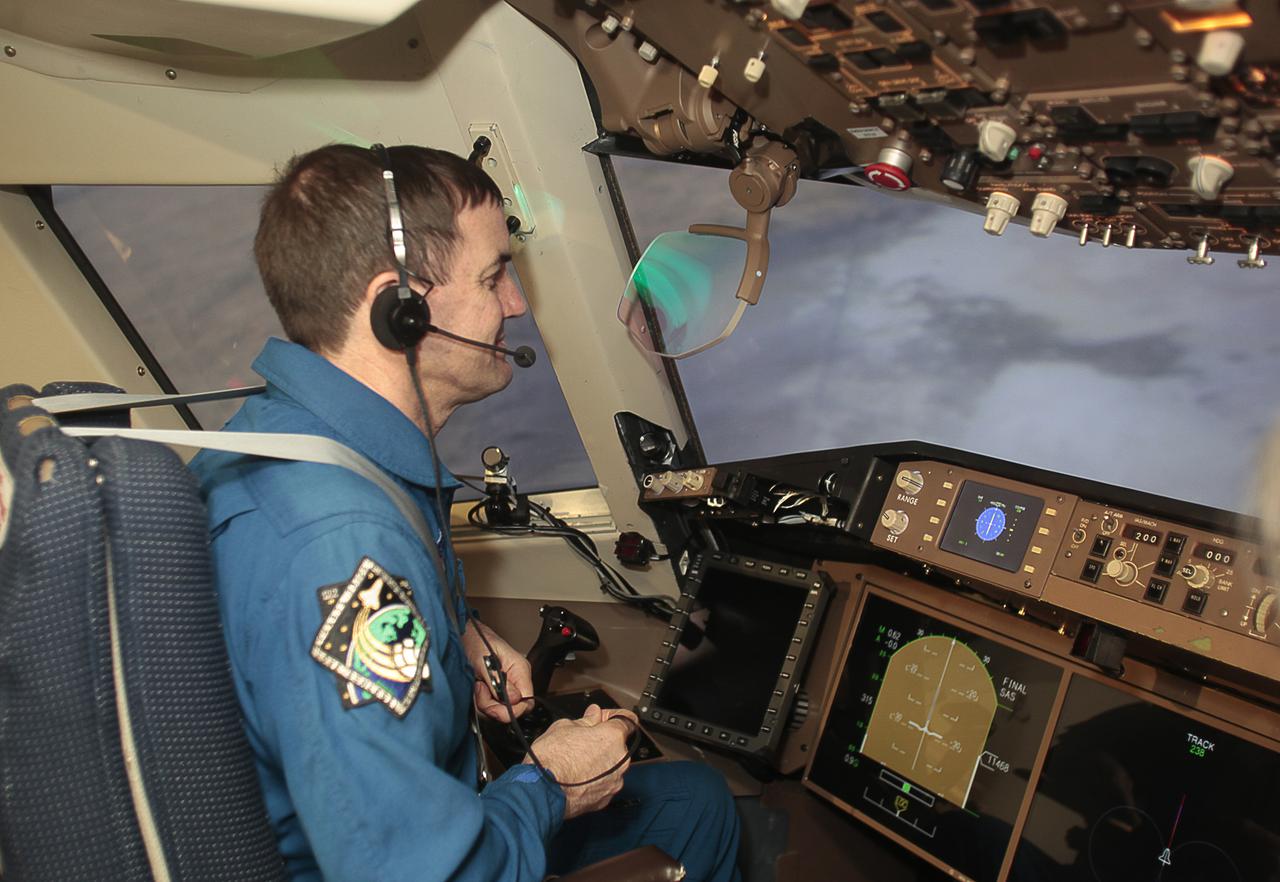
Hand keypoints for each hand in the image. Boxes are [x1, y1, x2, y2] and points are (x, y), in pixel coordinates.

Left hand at [462, 620, 533, 721]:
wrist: (463, 635)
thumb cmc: (476, 640)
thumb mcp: (485, 660)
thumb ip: (498, 681)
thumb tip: (514, 698)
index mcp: (520, 670)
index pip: (528, 702)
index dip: (514, 710)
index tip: (496, 709)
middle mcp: (514, 681)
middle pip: (512, 710)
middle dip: (493, 706)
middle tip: (481, 691)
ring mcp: (503, 687)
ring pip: (498, 710)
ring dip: (484, 702)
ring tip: (477, 685)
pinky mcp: (493, 692)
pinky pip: (488, 707)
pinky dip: (479, 701)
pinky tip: (476, 689)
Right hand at [527, 704, 637, 818]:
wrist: (541, 791)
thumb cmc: (551, 760)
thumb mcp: (564, 726)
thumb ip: (586, 720)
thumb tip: (593, 715)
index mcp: (613, 737)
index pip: (628, 721)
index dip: (614, 717)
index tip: (605, 718)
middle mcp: (620, 761)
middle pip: (618, 745)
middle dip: (603, 742)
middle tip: (583, 741)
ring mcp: (614, 782)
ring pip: (612, 767)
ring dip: (599, 762)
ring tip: (576, 762)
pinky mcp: (605, 800)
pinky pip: (604, 784)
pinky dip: (594, 780)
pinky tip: (577, 777)